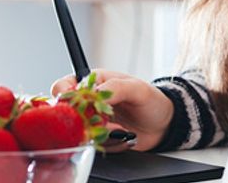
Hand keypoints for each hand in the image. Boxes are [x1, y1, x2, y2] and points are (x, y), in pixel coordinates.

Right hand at [52, 69, 172, 151]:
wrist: (164, 124)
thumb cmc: (152, 101)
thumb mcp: (137, 89)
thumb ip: (115, 88)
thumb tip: (94, 93)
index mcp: (94, 82)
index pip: (64, 86)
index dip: (64, 96)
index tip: (76, 104)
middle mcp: (89, 101)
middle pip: (68, 112)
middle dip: (86, 120)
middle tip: (107, 121)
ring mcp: (92, 121)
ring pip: (80, 131)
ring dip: (101, 134)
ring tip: (122, 129)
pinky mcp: (98, 138)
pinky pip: (93, 144)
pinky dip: (109, 143)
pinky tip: (124, 136)